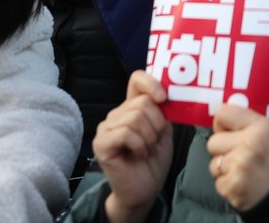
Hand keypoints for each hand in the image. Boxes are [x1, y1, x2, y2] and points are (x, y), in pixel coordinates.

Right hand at [94, 71, 173, 222]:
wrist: (144, 190)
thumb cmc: (153, 161)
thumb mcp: (164, 131)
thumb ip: (162, 111)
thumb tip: (167, 92)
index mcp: (131, 108)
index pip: (136, 79)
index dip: (151, 83)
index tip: (163, 98)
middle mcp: (116, 114)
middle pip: (142, 102)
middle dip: (157, 123)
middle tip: (154, 141)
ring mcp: (106, 128)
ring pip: (135, 117)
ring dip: (149, 137)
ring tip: (146, 150)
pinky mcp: (101, 143)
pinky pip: (126, 133)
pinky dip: (139, 145)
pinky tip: (138, 155)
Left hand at [206, 103, 268, 211]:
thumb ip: (246, 121)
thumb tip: (220, 112)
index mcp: (260, 127)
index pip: (223, 113)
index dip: (223, 124)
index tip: (229, 131)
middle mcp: (249, 144)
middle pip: (213, 142)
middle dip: (223, 150)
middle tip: (240, 156)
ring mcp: (240, 166)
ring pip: (214, 164)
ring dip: (225, 170)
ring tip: (244, 172)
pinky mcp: (233, 186)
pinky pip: (218, 183)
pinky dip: (228, 185)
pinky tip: (243, 184)